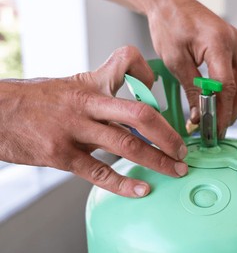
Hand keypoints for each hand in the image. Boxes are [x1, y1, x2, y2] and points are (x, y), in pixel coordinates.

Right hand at [0, 46, 187, 197]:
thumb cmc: (37, 102)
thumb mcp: (71, 86)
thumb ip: (102, 95)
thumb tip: (134, 111)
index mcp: (90, 84)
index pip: (125, 63)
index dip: (146, 74)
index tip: (158, 93)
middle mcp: (86, 104)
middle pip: (138, 114)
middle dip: (167, 134)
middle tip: (183, 150)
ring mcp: (75, 130)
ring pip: (126, 145)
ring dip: (157, 160)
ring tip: (175, 170)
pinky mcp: (62, 155)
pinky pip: (99, 172)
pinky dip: (124, 184)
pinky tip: (142, 189)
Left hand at [110, 0, 236, 136]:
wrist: (172, 3)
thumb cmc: (170, 24)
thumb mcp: (175, 60)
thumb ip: (191, 88)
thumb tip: (200, 115)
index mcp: (218, 43)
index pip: (227, 86)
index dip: (221, 111)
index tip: (213, 129)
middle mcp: (236, 43)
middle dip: (231, 113)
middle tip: (217, 131)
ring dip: (233, 106)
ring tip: (218, 121)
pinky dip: (233, 94)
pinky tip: (221, 105)